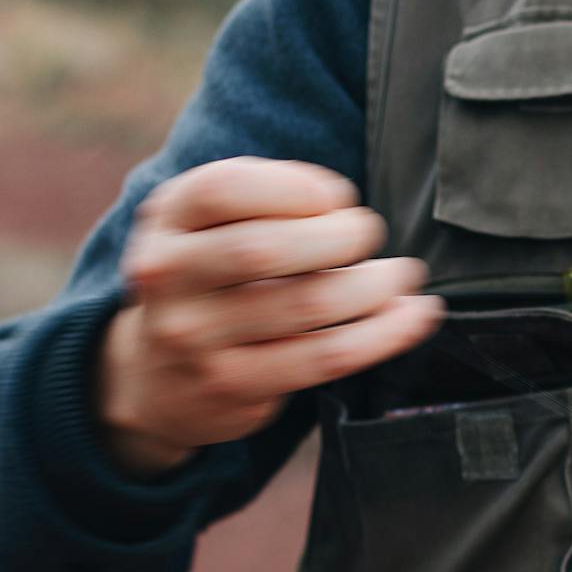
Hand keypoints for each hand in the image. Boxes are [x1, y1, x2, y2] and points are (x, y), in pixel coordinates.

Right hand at [97, 157, 442, 477]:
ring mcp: (196, 338)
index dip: (292, 186)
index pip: (222, 190)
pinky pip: (325, 356)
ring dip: (373, 285)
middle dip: (337, 236)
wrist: (156, 380)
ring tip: (403, 275)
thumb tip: (336, 202)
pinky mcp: (234, 385)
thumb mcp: (205, 225)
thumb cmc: (208, 280)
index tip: (336, 196)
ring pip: (305, 304)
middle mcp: (169, 278)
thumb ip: (256, 198)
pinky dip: (382, 334)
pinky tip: (415, 315)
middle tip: (368, 231)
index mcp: (165, 222)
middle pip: (264, 249)